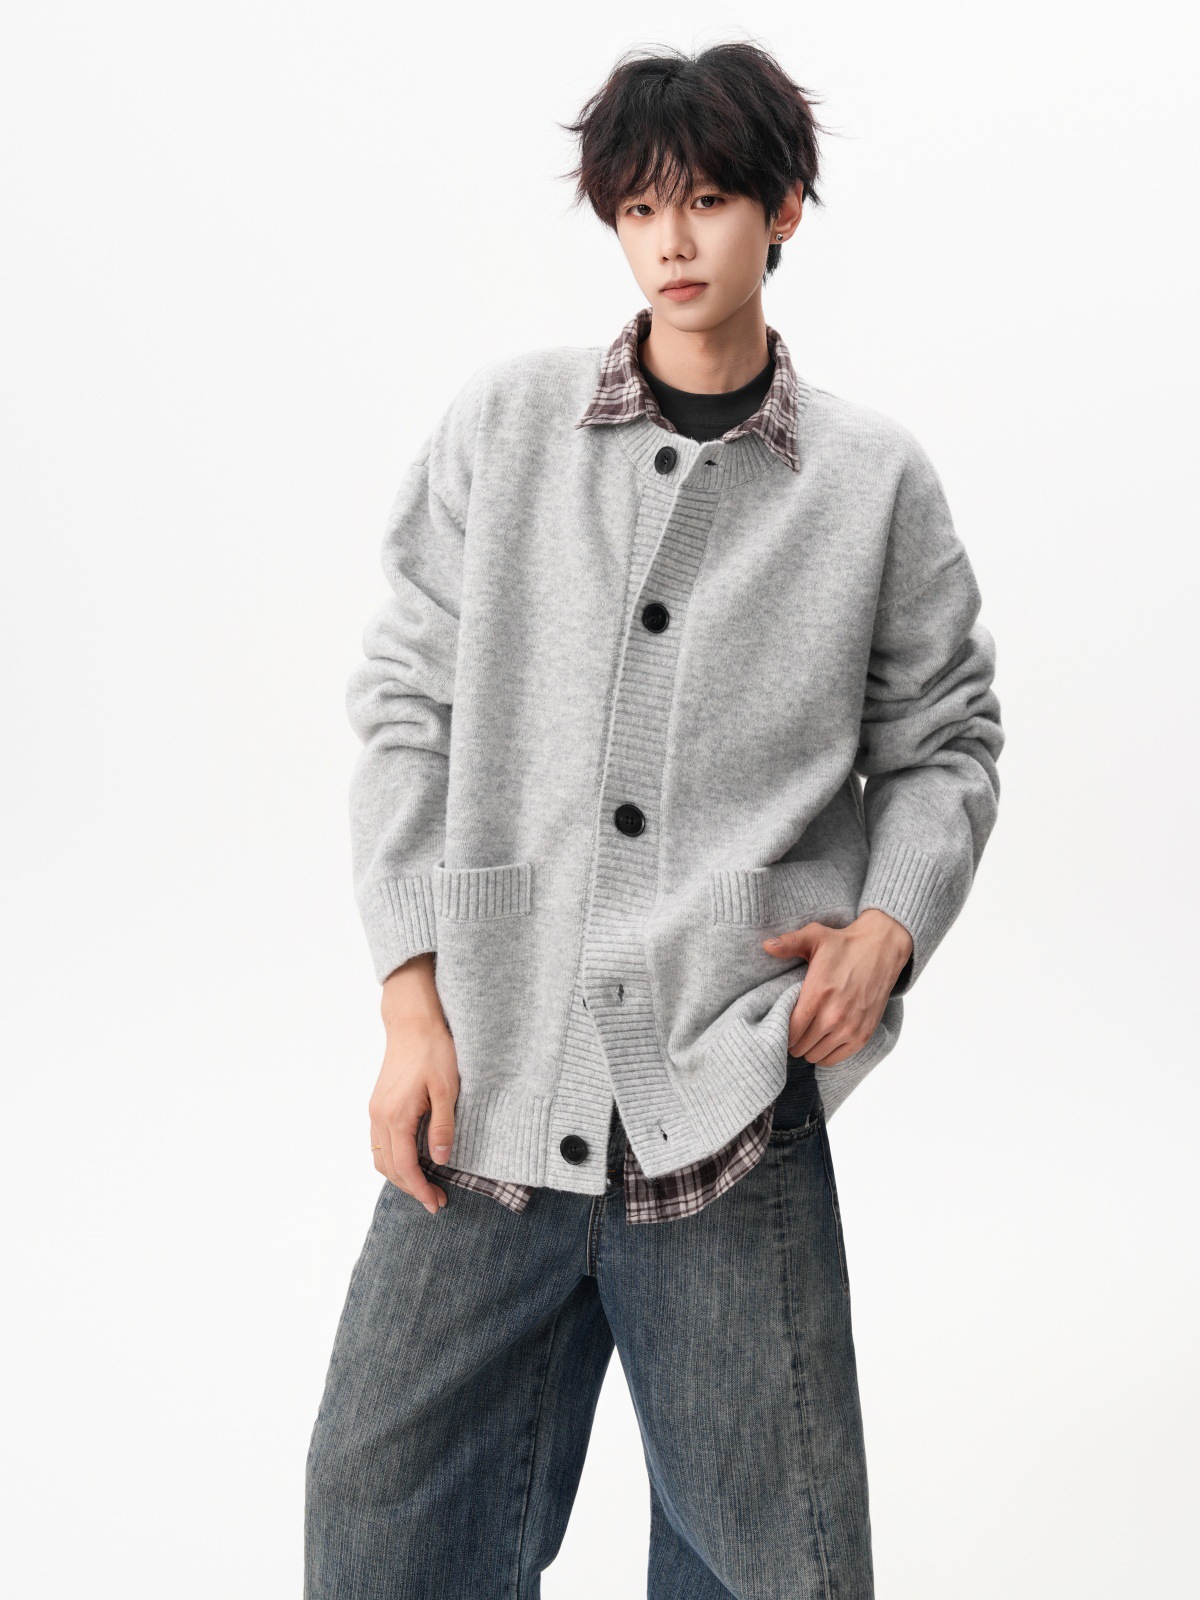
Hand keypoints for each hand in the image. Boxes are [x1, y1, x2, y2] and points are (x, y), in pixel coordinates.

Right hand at [369, 953, 458, 1214]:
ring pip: (380, 1156)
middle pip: (388, 1167)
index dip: (419, 1190)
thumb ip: (443, 1127)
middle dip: (410, 1187)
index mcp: (395, 1116)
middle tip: (435, 1199)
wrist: (413, 1021)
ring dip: (399, 1175)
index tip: (436, 1203)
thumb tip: (441, 1161)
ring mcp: (375, 1110)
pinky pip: (379, 1142)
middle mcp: (379, 1117)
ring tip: (424, 1184)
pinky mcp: (378, 1102)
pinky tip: (412, 1158)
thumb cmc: (433, 1050)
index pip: (404, 1167)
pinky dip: (393, 1158)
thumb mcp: (447, 1090)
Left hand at [762, 908, 913, 1066]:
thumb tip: (766, 946)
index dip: (782, 1031)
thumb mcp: (815, 936)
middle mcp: (834, 1015)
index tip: (781, 1023)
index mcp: (818, 993)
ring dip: (808, 1048)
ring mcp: (850, 1027)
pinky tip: (822, 1041)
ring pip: (815, 1055)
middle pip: (800, 1046)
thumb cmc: (844, 944)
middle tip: (793, 1029)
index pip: (791, 1030)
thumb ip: (789, 943)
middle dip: (793, 1040)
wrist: (882, 949)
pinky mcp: (863, 1034)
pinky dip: (825, 1054)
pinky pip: (835, 1059)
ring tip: (806, 1034)